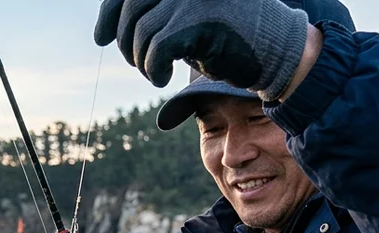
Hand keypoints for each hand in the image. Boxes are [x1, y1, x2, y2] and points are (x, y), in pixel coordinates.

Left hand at [94, 0, 308, 99]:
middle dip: (125, 42)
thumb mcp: (190, 16)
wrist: (278, 51)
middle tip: (137, 62)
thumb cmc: (231, 37)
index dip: (108, 13)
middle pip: (130, 9)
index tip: (100, 38)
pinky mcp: (200, 22)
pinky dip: (153, 69)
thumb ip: (159, 11)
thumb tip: (111, 24)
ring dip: (142, 60)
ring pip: (141, 32)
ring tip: (156, 71)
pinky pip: (156, 50)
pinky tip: (161, 78)